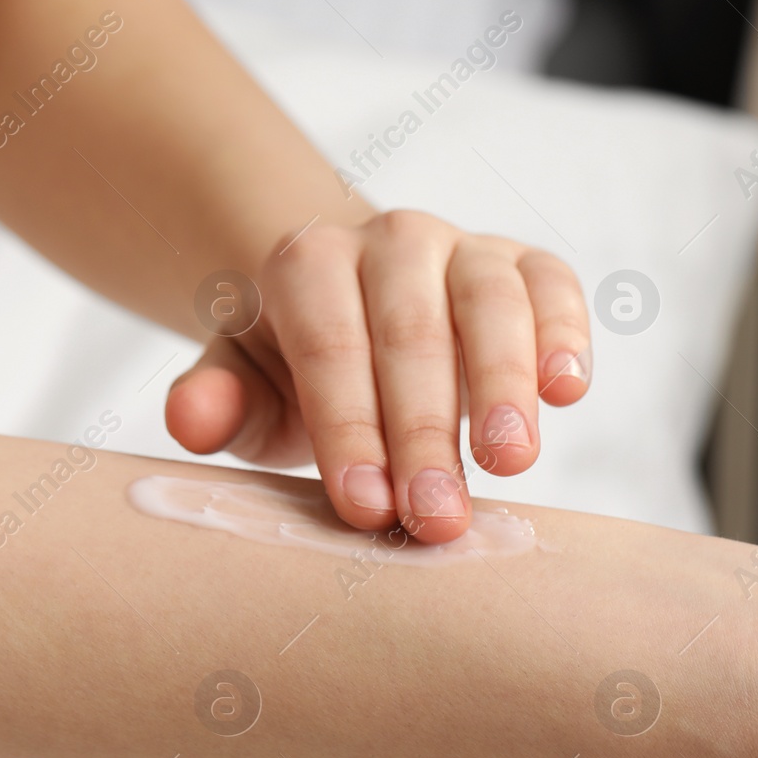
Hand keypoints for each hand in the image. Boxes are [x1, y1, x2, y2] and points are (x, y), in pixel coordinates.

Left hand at [163, 210, 590, 543]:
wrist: (357, 312)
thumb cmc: (300, 370)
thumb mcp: (246, 387)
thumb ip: (218, 401)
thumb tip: (190, 422)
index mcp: (309, 263)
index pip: (329, 344)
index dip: (347, 427)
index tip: (364, 508)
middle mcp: (390, 240)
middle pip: (411, 331)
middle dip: (423, 431)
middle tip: (436, 518)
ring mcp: (463, 248)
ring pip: (490, 301)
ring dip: (502, 384)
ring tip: (511, 463)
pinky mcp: (527, 266)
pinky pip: (553, 284)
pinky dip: (565, 331)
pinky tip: (568, 390)